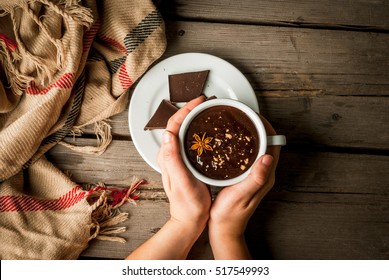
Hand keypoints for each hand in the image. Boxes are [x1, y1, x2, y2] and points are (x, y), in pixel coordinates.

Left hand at [157, 96, 210, 232]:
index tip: (200, 100)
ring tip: (208, 111)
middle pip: (178, 124)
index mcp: (167, 156)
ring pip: (184, 130)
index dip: (186, 109)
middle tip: (207, 102)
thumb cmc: (187, 204)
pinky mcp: (185, 162)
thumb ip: (173, 158)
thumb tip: (168, 134)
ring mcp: (177, 158)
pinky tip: (208, 130)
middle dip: (191, 109)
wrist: (189, 219)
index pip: (173, 124)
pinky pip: (189, 139)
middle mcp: (170, 154)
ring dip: (194, 118)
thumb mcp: (182, 181)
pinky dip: (198, 129)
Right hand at [208, 116, 280, 258]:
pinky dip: (241, 143)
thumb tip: (268, 157)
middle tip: (244, 114)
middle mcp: (263, 173)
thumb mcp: (242, 194)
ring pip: (256, 147)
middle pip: (266, 142)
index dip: (266, 127)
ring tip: (238, 122)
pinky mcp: (245, 176)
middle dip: (258, 126)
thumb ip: (256, 177)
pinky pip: (247, 154)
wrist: (224, 227)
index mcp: (265, 175)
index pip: (273, 144)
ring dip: (250, 133)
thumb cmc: (231, 214)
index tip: (255, 115)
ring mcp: (254, 174)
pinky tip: (230, 141)